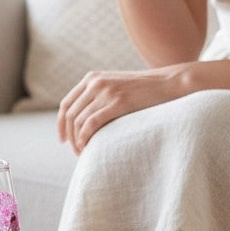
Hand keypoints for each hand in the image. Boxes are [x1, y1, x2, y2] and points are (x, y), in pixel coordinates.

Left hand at [57, 65, 188, 154]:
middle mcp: (95, 82)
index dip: (61, 124)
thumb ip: (99, 96)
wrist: (168, 83)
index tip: (63, 140)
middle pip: (70, 114)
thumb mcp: (116, 87)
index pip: (66, 104)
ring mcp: (105, 91)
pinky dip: (85, 137)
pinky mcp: (117, 102)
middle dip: (69, 136)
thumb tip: (84, 121)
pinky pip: (91, 123)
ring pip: (79, 121)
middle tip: (76, 151)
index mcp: (92, 78)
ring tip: (84, 153)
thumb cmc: (144, 91)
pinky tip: (88, 147)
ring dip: (78, 140)